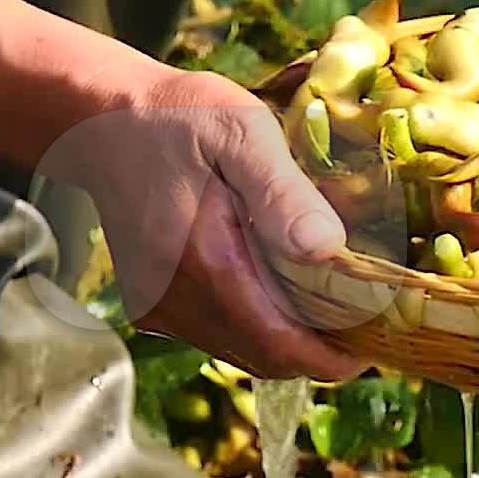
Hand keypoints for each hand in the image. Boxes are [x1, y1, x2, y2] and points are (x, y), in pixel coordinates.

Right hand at [0, 0, 366, 381]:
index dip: (334, 359)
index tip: (376, 345)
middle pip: (267, 358)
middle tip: (367, 323)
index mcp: (206, 266)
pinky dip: (258, 324)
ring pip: (243, 350)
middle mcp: (178, 301)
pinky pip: (218, 334)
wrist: (102, 119)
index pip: (281, 348)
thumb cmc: (179, 118)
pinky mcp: (154, 304)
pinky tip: (281, 290)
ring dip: (290, 340)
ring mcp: (162, 308)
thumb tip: (326, 247)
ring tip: (335, 307)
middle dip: (321, 352)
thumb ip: (282, 192)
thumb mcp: (240, 132)